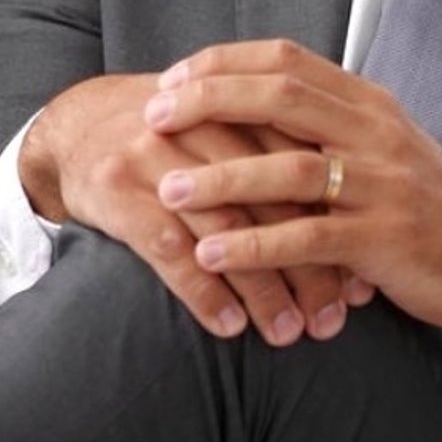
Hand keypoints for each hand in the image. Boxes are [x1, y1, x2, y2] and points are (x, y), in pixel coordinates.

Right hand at [18, 70, 374, 344]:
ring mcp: (158, 156)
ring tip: (289, 333)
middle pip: (274, 200)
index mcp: (243, 109)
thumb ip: (282, 157)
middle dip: (311, 265)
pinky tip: (230, 326)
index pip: (306, 169)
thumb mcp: (229, 129)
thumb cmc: (171, 137)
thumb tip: (351, 219)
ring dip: (263, 288)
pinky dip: (203, 291)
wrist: (77, 125)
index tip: (364, 280)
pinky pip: (167, 247)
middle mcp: (204, 126)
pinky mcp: (117, 188)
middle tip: (336, 317)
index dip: (338, 226)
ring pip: (227, 227)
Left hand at [142, 39, 441, 352]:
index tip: (171, 80)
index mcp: (370, 105)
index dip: (223, 64)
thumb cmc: (433, 211)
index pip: (287, 59)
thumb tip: (259, 107)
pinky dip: (252, 246)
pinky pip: (305, 237)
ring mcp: (381, 185)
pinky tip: (208, 254)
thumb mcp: (387, 151)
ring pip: (287, 168)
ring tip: (167, 189)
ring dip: (219, 178)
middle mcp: (375, 134)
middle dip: (206, 102)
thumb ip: (333, 126)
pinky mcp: (384, 238)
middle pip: (278, 97)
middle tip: (152, 118)